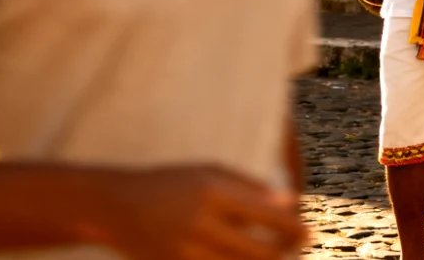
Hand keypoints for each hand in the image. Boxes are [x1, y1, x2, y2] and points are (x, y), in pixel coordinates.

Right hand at [105, 166, 305, 259]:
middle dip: (286, 253)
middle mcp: (201, 223)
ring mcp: (188, 251)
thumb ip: (250, 187)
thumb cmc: (171, 183)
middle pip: (260, 252)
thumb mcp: (209, 173)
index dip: (294, 228)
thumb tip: (291, 201)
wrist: (115, 206)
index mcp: (212, 192)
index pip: (267, 216)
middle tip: (298, 247)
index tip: (309, 231)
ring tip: (275, 255)